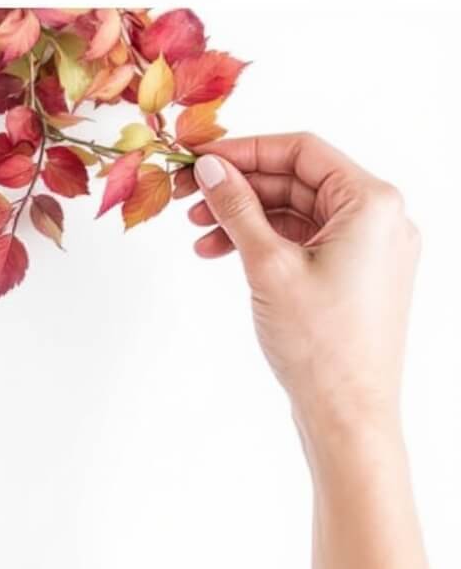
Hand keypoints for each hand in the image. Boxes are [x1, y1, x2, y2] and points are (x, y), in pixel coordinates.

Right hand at [183, 134, 419, 447]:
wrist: (349, 419)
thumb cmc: (321, 345)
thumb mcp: (268, 264)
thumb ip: (237, 207)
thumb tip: (211, 168)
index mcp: (372, 204)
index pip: (302, 150)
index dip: (246, 150)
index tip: (200, 159)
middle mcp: (379, 220)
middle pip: (296, 179)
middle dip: (239, 187)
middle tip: (188, 195)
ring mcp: (368, 250)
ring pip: (295, 211)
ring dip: (244, 216)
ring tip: (197, 232)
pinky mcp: (354, 276)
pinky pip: (303, 240)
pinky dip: (262, 242)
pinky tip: (220, 252)